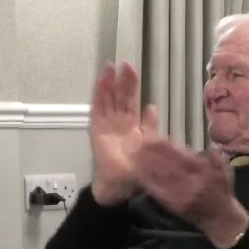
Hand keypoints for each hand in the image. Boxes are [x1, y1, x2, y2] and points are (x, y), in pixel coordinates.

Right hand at [88, 62, 158, 204]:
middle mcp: (118, 124)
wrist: (120, 186)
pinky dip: (99, 95)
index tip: (132, 71)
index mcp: (131, 127)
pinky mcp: (97, 130)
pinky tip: (101, 81)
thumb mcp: (148, 145)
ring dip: (108, 83)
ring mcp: (106, 126)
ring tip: (109, 66)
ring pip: (108, 100)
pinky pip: (98, 109)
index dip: (132, 87)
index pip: (130, 102)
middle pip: (119, 98)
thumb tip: (151, 106)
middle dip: (121, 81)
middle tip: (123, 63)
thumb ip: (150, 126)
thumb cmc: (135, 169)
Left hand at [132, 137, 248, 246]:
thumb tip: (199, 147)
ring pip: (162, 178)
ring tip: (134, 155)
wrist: (220, 217)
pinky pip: (160, 192)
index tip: (151, 137)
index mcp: (205, 170)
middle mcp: (194, 182)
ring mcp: (183, 195)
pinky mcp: (175, 205)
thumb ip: (212, 156)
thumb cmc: (221, 189)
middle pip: (169, 165)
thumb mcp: (223, 168)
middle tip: (136, 143)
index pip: (181, 155)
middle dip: (152, 154)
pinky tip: (139, 174)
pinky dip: (148, 183)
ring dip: (147, 166)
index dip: (165, 147)